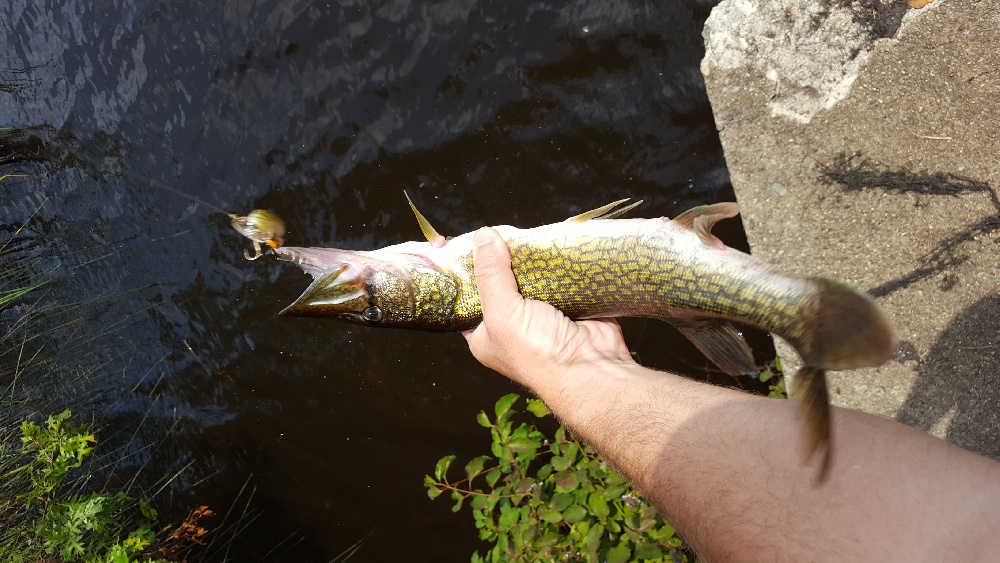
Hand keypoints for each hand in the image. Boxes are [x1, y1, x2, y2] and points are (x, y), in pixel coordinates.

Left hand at [463, 227, 635, 389]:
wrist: (591, 368)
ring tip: (523, 232)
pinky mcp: (569, 305)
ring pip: (530, 277)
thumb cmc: (537, 350)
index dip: (458, 273)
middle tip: (495, 231)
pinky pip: (559, 277)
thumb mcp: (502, 312)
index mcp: (485, 334)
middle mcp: (510, 326)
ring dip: (528, 258)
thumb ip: (490, 274)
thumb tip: (482, 236)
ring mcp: (541, 315)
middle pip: (498, 283)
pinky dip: (556, 262)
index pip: (464, 298)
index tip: (450, 243)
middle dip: (498, 259)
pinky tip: (551, 242)